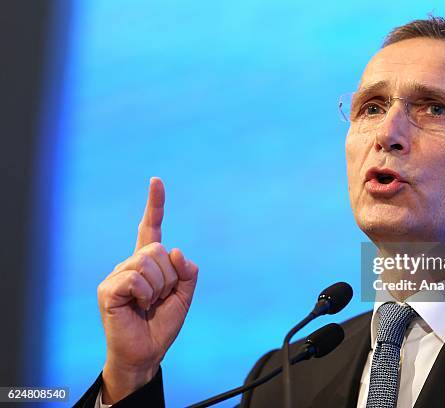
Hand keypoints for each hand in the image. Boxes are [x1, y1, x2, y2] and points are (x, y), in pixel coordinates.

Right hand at [97, 177, 198, 402]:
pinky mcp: (108, 290)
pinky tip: (138, 307)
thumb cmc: (161, 324)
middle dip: (169, 277)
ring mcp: (117, 275)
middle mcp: (130, 264)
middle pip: (159, 250)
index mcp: (148, 263)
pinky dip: (145, 294)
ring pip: (149, 262)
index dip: (155, 205)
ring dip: (158, 288)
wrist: (146, 353)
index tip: (157, 181)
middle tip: (159, 298)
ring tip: (148, 304)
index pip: (150, 228)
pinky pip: (136, 279)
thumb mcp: (184, 297)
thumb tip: (176, 251)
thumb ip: (187, 273)